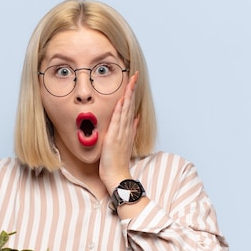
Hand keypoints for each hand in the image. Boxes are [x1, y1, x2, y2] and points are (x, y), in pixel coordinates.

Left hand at [99, 71, 139, 192]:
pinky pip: (118, 121)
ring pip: (126, 110)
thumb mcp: (125, 143)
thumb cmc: (117, 162)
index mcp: (128, 129)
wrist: (117, 176)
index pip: (130, 107)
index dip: (132, 94)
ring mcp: (121, 133)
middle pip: (130, 105)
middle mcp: (126, 129)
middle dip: (132, 89)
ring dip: (128, 95)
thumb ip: (131, 130)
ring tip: (131, 81)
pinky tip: (121, 100)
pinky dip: (120, 110)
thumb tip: (135, 119)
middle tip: (135, 74)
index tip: (133, 81)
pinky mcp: (114, 138)